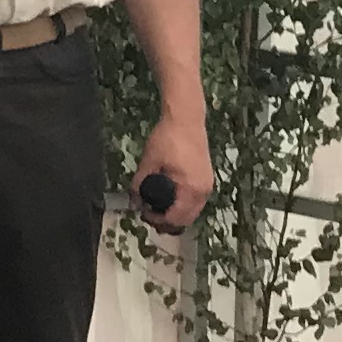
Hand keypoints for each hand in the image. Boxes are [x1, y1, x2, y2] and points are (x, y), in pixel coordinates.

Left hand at [137, 113, 214, 230]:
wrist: (186, 120)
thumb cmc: (168, 139)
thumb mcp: (148, 162)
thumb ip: (139, 185)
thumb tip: (133, 204)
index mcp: (191, 189)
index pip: (176, 218)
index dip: (158, 220)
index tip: (143, 213)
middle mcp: (204, 192)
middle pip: (186, 220)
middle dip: (166, 221)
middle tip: (147, 214)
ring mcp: (207, 186)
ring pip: (192, 212)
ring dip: (175, 215)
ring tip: (155, 207)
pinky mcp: (206, 180)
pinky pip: (195, 202)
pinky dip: (182, 206)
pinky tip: (167, 199)